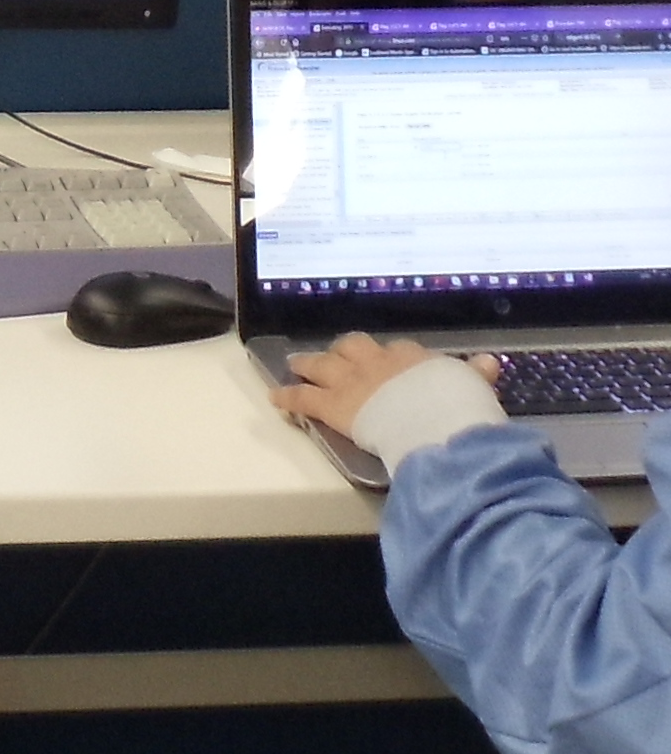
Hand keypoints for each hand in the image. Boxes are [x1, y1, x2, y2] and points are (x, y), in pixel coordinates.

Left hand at [268, 334, 499, 439]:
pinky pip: (304, 398)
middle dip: (343, 352)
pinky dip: (289, 397)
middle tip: (336, 356)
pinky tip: (276, 398)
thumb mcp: (475, 387)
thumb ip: (477, 375)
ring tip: (298, 365)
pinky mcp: (334, 404)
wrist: (435, 417)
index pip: (397, 352)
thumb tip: (490, 363)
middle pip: (353, 347)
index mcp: (413, 359)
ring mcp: (353, 381)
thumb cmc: (460, 407)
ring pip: (323, 365)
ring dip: (310, 365)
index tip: (387, 362)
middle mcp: (378, 362)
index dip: (389, 358)